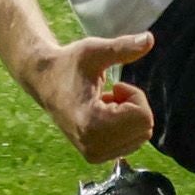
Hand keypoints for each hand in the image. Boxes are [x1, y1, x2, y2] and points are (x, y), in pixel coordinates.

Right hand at [22, 35, 156, 162]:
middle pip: (145, 129)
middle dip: (134, 107)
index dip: (135, 95)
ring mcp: (93, 154)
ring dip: (129, 117)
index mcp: (91, 123)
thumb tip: (150, 38)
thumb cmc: (69, 63)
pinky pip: (131, 144)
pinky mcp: (95, 156)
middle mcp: (92, 145)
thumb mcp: (95, 51)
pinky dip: (124, 127)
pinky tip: (102, 115)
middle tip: (109, 94)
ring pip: (141, 137)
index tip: (114, 85)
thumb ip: (123, 48)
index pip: (143, 118)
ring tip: (103, 104)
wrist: (44, 81)